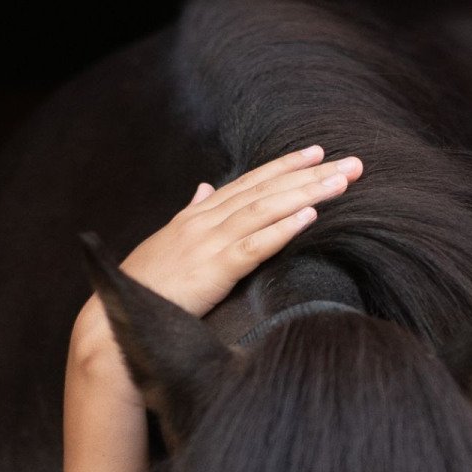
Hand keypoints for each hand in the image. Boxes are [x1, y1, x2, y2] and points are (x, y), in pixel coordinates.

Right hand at [118, 144, 362, 316]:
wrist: (120, 318)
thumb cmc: (147, 287)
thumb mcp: (170, 244)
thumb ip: (191, 215)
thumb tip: (202, 189)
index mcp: (198, 216)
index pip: (250, 183)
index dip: (284, 166)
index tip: (316, 153)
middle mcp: (206, 221)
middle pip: (267, 190)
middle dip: (310, 174)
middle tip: (352, 162)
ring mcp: (209, 243)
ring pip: (266, 210)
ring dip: (307, 192)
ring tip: (342, 181)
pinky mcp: (213, 270)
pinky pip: (255, 246)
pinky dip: (283, 229)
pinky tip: (310, 216)